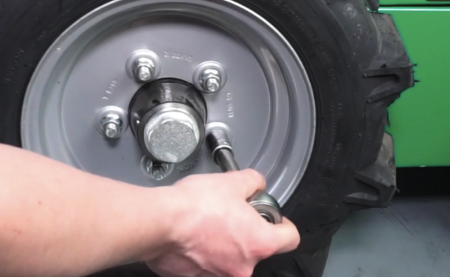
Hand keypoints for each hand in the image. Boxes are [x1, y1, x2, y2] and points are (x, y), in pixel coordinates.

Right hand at [146, 169, 299, 276]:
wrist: (158, 223)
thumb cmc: (194, 207)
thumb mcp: (232, 181)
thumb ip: (252, 182)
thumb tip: (256, 184)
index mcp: (260, 244)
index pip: (291, 238)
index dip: (283, 224)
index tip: (273, 217)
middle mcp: (243, 268)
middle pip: (257, 249)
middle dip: (246, 232)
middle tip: (231, 215)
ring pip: (229, 258)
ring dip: (223, 244)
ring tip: (207, 224)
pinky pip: (206, 266)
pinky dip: (202, 253)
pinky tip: (192, 237)